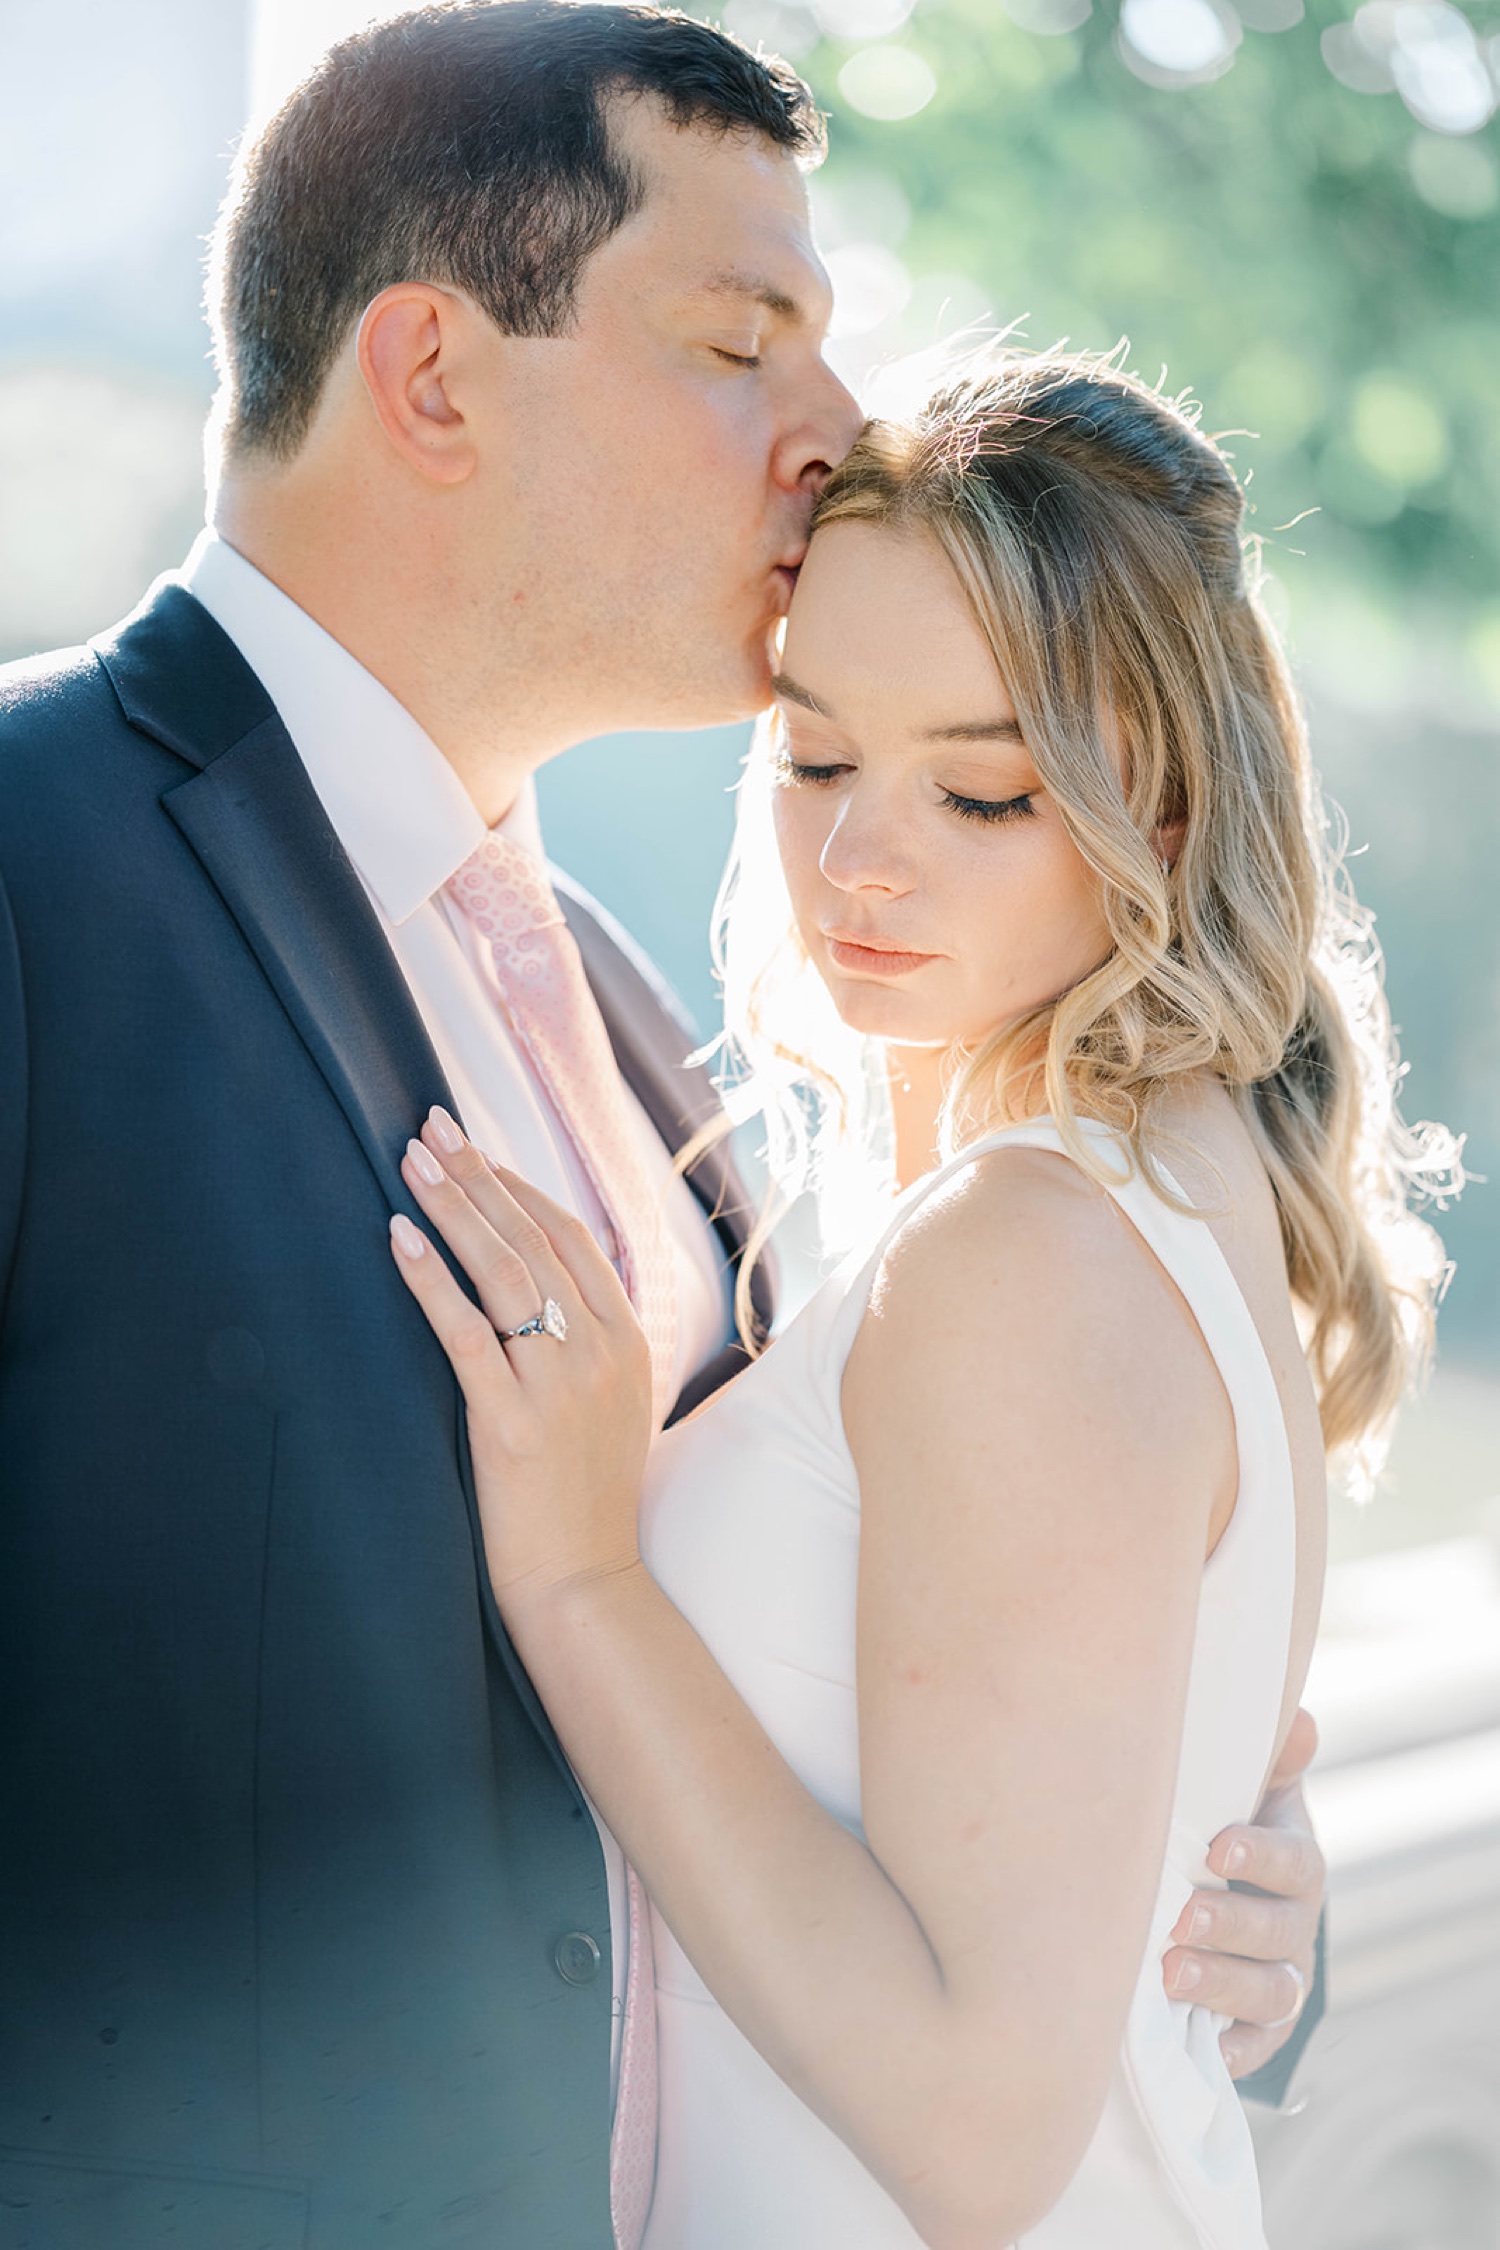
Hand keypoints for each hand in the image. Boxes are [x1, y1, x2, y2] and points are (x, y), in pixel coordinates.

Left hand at [389, 1107, 654, 1610]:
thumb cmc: (586, 1496)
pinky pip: (466, 1333)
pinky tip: (400, 1239)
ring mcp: (560, 1385)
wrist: (586, 1581)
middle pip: (533, 1238)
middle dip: (478, 1175)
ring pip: (503, 1270)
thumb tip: (543, 1285)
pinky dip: (430, 1279)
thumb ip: (588, 1342)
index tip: (475, 1149)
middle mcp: (600, 1351)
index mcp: (628, 1340)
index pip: (571, 1237)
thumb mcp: (610, 1405)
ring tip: (411, 1161)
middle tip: (430, 1127)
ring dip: (453, 1206)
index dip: (519, 1186)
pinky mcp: (514, 1422)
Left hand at [1162, 1707, 1324, 2076]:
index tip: (1216, 1847)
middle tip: (1180, 1917)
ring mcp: (1282, 1981)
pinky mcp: (1258, 2030)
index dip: (1261, 1855)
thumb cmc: (1218, 1826)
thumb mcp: (1242, 1788)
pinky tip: (1193, 2043)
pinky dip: (1229, 2050)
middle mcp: (1297, 1927)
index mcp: (1297, 1865)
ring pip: (1268, 1993)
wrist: (1214, 1894)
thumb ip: (1267, 1757)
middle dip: (1231, 1927)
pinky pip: (1252, 2048)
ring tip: (1170, 1975)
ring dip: (1222, 1986)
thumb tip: (1298, 1721)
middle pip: (1278, 1933)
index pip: (1296, 1861)